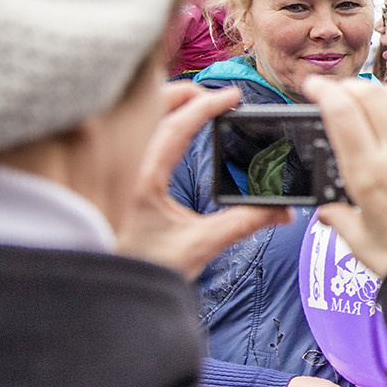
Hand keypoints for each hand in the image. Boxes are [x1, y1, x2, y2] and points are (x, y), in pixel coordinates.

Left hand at [117, 84, 287, 278]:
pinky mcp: (115, 178)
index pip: (176, 125)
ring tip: (197, 107)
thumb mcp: (199, 246)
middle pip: (150, 107)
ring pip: (139, 117)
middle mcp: (124, 167)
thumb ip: (243, 223)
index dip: (208, 105)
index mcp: (143, 179)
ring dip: (168, 104)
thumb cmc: (142, 271)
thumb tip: (280, 210)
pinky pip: (135, 134)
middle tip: (216, 97)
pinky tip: (173, 131)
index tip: (233, 97)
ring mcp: (116, 170)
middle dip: (186, 92)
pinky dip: (156, 122)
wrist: (106, 293)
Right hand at [304, 77, 386, 276]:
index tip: (313, 87)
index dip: (324, 90)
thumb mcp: (358, 241)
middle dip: (348, 85)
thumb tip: (326, 211)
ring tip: (372, 100)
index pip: (342, 111)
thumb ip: (338, 218)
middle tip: (337, 91)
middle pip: (371, 95)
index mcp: (368, 174)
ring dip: (383, 91)